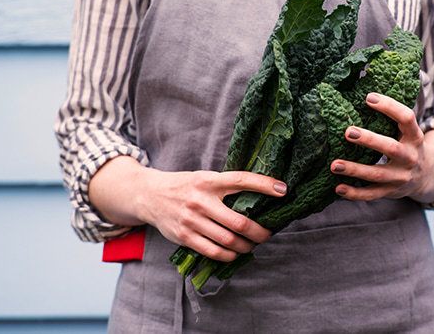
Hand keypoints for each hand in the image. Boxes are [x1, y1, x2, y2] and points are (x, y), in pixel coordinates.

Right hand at [89, 157, 285, 261]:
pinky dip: (229, 255)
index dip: (264, 185)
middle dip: (260, 231)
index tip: (283, 190)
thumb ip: (226, 185)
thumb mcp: (204, 178)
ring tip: (252, 245)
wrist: (149, 195)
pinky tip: (235, 253)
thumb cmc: (185, 186)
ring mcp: (192, 220)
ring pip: (228, 240)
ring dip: (246, 246)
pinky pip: (213, 251)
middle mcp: (201, 200)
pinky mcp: (185, 236)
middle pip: (239, 221)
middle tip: (268, 233)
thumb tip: (262, 194)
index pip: (241, 180)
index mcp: (209, 181)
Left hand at [329, 92, 433, 202]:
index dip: (389, 106)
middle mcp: (410, 157)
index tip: (368, 98)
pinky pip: (372, 194)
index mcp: (415, 137)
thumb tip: (365, 90)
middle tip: (348, 131)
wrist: (428, 176)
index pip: (407, 118)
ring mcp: (401, 177)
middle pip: (390, 148)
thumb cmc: (409, 145)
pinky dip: (354, 193)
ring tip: (334, 164)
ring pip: (377, 174)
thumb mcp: (409, 131)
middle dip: (369, 140)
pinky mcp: (391, 192)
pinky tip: (338, 188)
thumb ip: (392, 117)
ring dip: (355, 169)